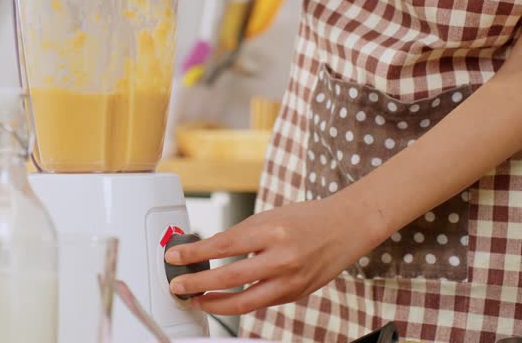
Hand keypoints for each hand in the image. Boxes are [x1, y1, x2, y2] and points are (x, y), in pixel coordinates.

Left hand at [164, 196, 380, 314]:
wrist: (346, 226)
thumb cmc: (306, 218)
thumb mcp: (269, 217)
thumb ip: (242, 235)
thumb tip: (208, 251)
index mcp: (271, 230)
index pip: (223, 244)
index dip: (195, 252)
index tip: (175, 255)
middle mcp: (282, 257)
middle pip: (230, 277)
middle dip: (198, 284)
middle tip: (178, 285)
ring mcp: (291, 279)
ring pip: (245, 301)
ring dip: (216, 303)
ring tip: (197, 299)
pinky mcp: (297, 294)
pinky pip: (261, 303)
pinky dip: (239, 303)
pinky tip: (224, 300)